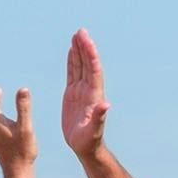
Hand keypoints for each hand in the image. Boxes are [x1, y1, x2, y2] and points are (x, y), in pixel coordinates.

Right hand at [60, 28, 109, 157]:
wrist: (84, 147)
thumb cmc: (89, 141)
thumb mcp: (93, 131)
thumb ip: (99, 117)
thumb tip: (106, 105)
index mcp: (94, 95)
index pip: (93, 70)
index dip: (90, 54)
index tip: (86, 39)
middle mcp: (89, 90)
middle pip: (87, 64)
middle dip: (85, 47)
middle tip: (81, 31)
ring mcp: (81, 91)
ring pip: (80, 66)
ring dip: (79, 51)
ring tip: (76, 35)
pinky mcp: (72, 95)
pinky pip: (72, 74)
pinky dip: (72, 61)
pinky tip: (71, 51)